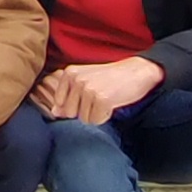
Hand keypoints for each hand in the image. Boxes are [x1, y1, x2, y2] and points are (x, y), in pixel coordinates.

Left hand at [34, 57, 162, 124]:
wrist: (137, 71)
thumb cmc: (110, 78)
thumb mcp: (86, 81)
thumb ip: (68, 96)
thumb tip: (54, 113)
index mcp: (69, 73)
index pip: (60, 104)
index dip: (75, 105)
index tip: (88, 95)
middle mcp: (76, 79)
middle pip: (70, 113)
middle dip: (85, 111)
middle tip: (98, 98)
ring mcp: (88, 88)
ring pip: (84, 119)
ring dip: (96, 114)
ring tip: (106, 99)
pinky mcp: (101, 99)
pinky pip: (96, 121)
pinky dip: (105, 117)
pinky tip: (112, 104)